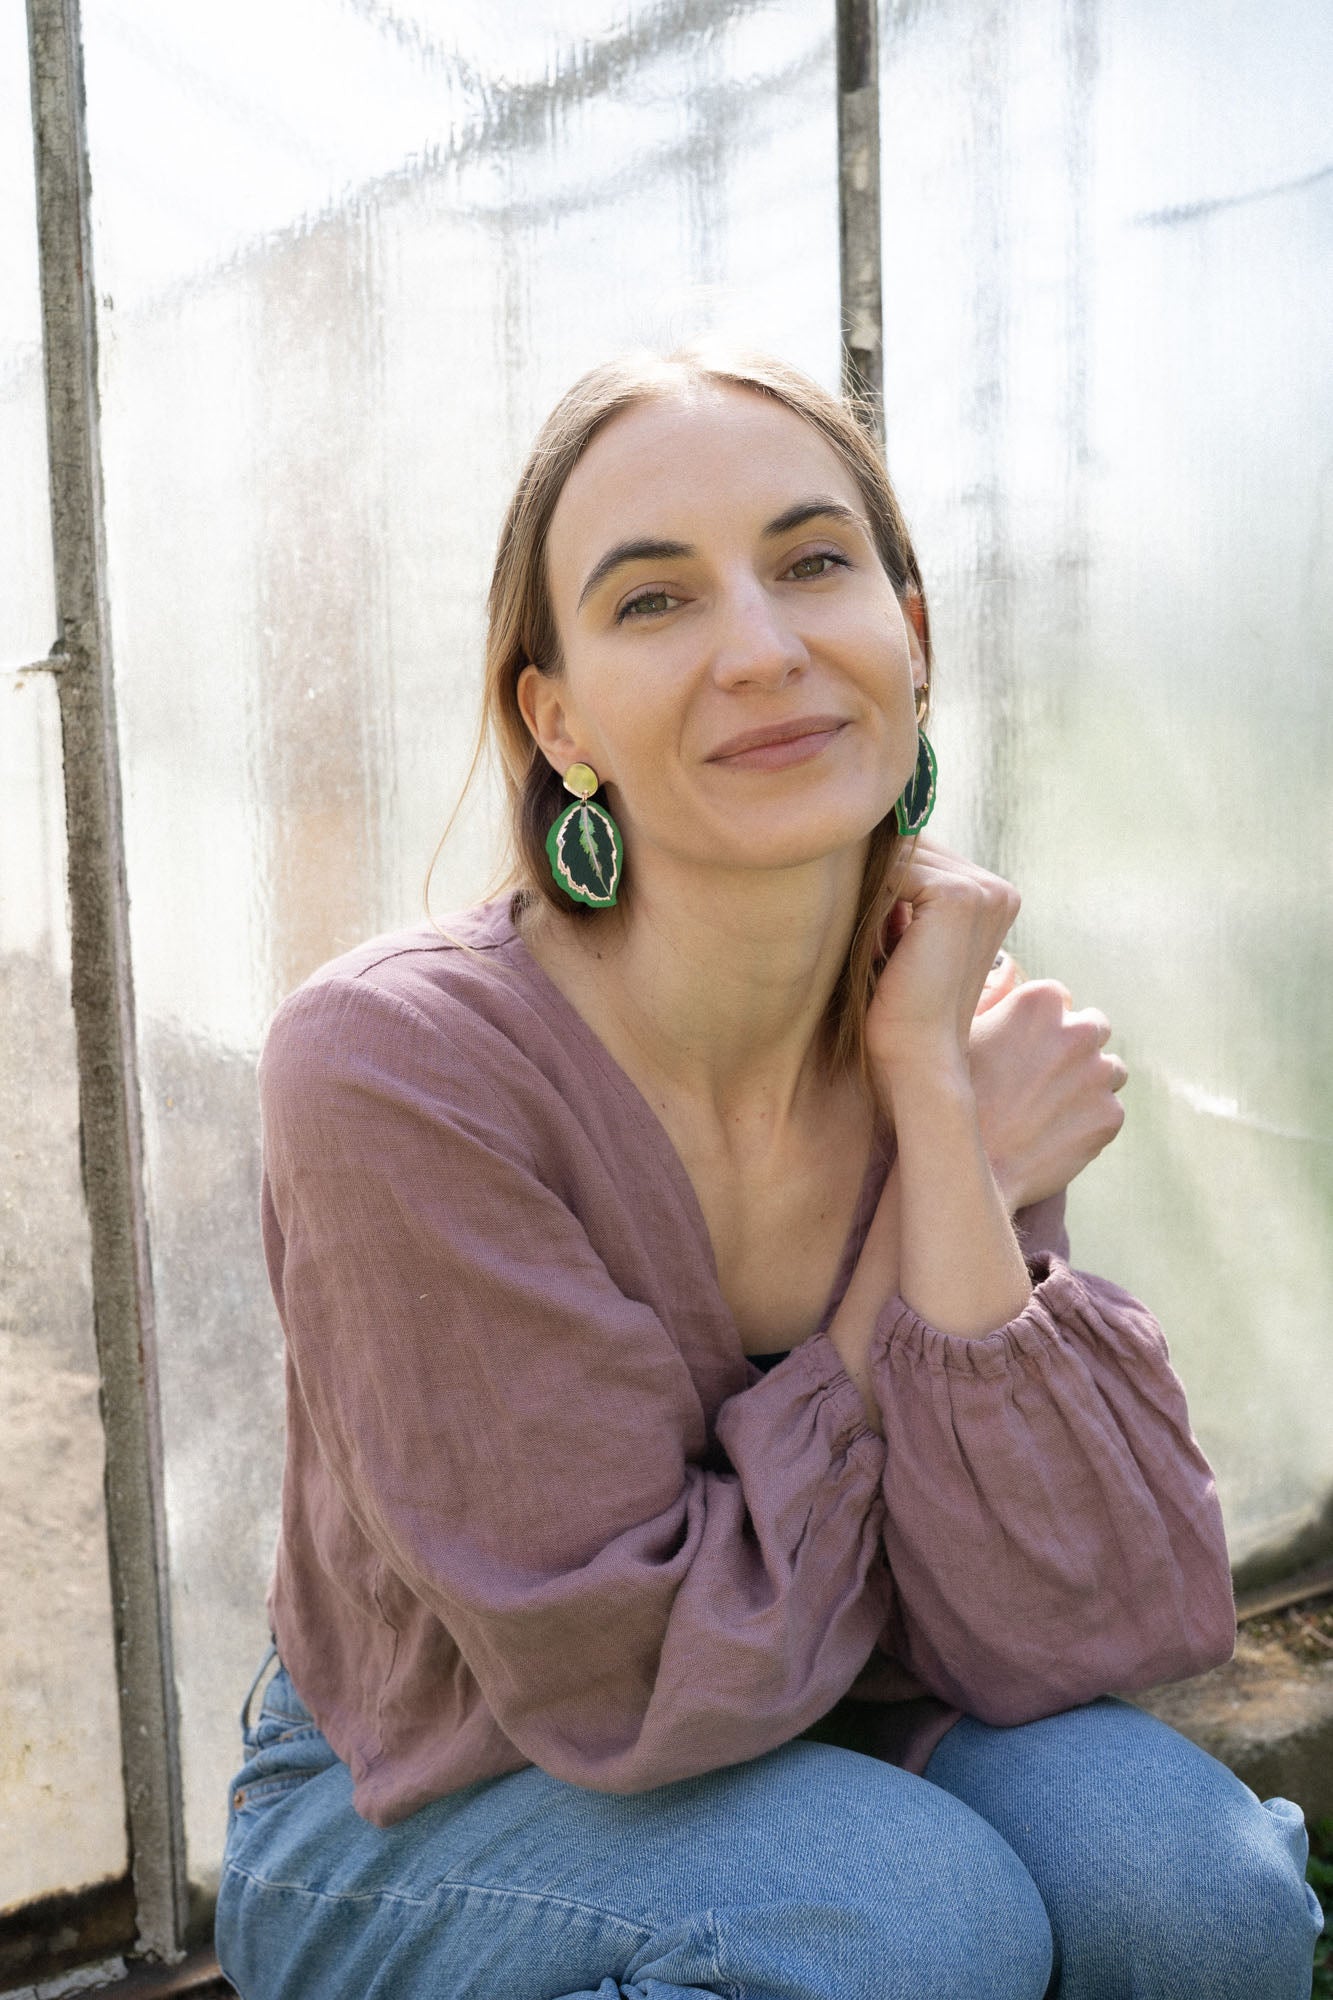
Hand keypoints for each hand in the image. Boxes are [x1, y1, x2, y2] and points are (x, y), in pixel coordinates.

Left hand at [865, 838, 1020, 1090]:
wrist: (917, 1058)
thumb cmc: (902, 1008)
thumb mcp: (906, 937)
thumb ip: (902, 892)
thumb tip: (867, 844)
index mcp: (993, 897)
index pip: (923, 856)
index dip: (886, 883)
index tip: (877, 935)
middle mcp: (997, 888)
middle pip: (913, 849)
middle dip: (880, 883)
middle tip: (873, 943)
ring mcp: (983, 889)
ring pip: (900, 859)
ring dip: (874, 895)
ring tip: (876, 948)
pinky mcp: (958, 895)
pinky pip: (893, 872)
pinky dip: (872, 905)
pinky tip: (877, 948)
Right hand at [969, 977, 1127, 1210]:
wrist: (967, 1169)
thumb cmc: (953, 1099)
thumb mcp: (961, 1035)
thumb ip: (994, 1000)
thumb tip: (1009, 972)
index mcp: (1040, 1002)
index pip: (1060, 999)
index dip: (1039, 1026)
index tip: (1022, 1049)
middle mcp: (1078, 1031)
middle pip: (1093, 1028)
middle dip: (1073, 1047)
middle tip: (1041, 1079)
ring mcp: (1099, 1074)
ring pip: (1109, 1069)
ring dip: (1088, 1082)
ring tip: (1049, 1109)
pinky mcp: (1110, 1115)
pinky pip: (1110, 1109)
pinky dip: (1089, 1119)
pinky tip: (1055, 1133)